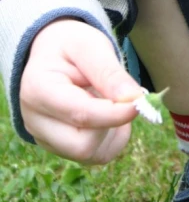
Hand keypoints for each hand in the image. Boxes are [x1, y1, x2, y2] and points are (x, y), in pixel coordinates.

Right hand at [20, 18, 142, 163]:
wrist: (51, 52)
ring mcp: (45, 138)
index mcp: (38, 90)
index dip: (116, 112)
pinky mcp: (59, 148)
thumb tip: (134, 99)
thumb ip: (109, 72)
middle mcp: (35, 121)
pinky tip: (106, 113)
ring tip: (106, 99)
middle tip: (120, 97)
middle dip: (111, 125)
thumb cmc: (71, 45)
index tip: (140, 101)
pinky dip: (110, 138)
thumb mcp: (90, 46)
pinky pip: (95, 155)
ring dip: (111, 131)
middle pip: (82, 146)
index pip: (81, 114)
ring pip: (90, 154)